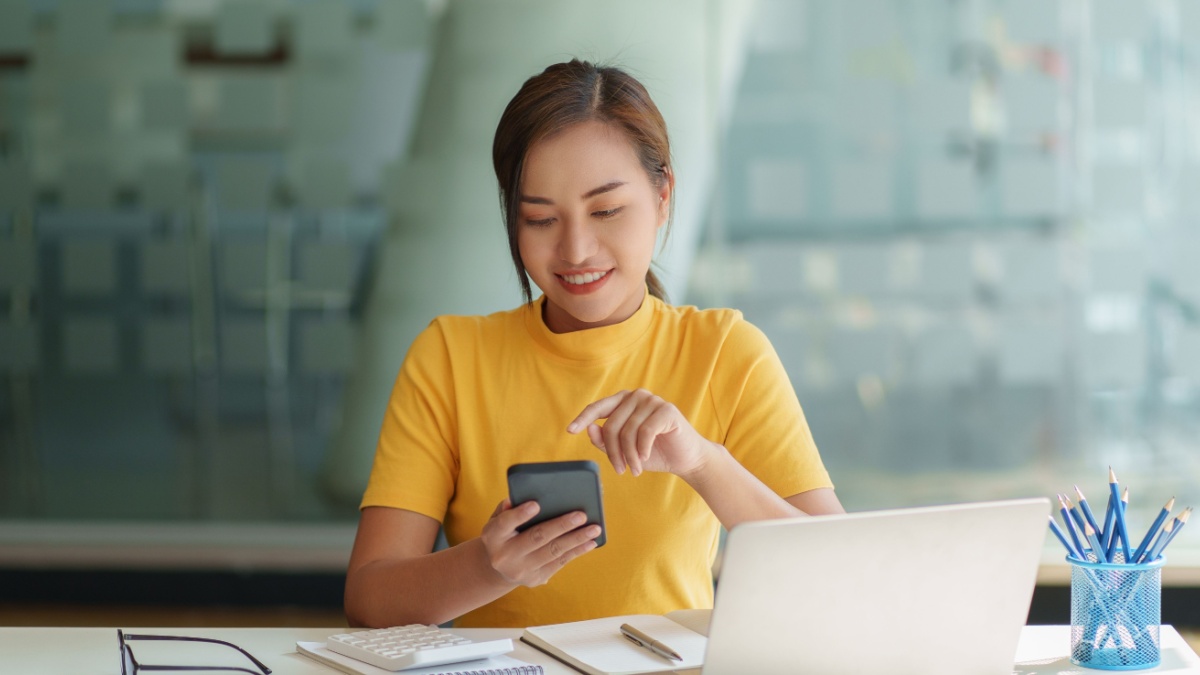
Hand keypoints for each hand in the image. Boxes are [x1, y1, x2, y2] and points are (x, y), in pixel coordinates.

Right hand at [478, 499, 601, 587]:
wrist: (497, 568)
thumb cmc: (504, 533)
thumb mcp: (498, 520)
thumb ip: (507, 509)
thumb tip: (517, 499)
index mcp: (492, 536)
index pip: (505, 524)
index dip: (520, 515)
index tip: (536, 504)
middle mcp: (505, 556)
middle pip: (536, 538)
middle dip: (560, 526)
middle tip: (581, 515)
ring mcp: (521, 570)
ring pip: (553, 552)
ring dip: (576, 539)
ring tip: (594, 528)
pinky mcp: (536, 579)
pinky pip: (560, 562)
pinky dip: (577, 551)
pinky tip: (591, 542)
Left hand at [567, 388, 715, 477]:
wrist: (686, 459)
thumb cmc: (654, 453)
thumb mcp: (624, 450)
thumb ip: (605, 441)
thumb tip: (588, 429)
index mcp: (623, 402)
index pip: (598, 407)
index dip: (583, 418)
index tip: (570, 430)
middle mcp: (636, 396)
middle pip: (611, 425)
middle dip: (613, 452)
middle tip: (620, 470)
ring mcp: (652, 401)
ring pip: (628, 430)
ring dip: (629, 455)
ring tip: (635, 469)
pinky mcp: (667, 410)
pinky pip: (645, 431)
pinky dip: (642, 448)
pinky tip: (645, 458)